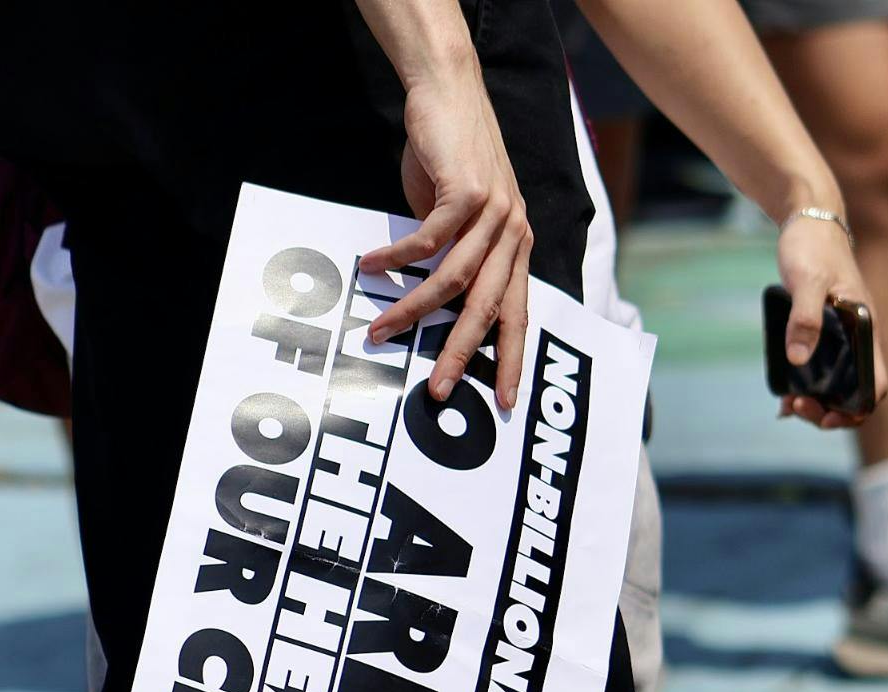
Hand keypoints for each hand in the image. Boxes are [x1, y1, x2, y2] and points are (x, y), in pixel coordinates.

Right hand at [361, 65, 531, 410]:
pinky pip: (427, 241)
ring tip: (379, 331)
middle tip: (439, 390)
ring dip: (412, 310)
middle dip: (461, 354)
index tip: (503, 403)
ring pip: (453, 281)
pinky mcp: (469, 191)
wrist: (449, 93)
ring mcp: (495, 212)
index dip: (510, 360)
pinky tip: (370, 267)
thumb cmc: (448, 158)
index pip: (517, 315)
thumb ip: (454, 258)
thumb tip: (430, 301)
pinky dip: (396, 259)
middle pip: (488, 310)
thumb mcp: (457, 218)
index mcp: (516, 247)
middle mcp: (514, 234)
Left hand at [775, 212, 887, 430]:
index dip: (856, 409)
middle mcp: (859, 337)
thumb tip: (799, 360)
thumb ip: (805, 318)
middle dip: (828, 410)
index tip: (827, 415)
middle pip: (853, 392)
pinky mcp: (824, 329)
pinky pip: (821, 366)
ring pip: (836, 383)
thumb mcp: (806, 281)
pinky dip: (805, 384)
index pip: (875, 384)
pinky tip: (783, 390)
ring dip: (816, 400)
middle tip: (795, 407)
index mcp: (865, 329)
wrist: (809, 218)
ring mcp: (843, 335)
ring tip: (787, 403)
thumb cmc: (812, 246)